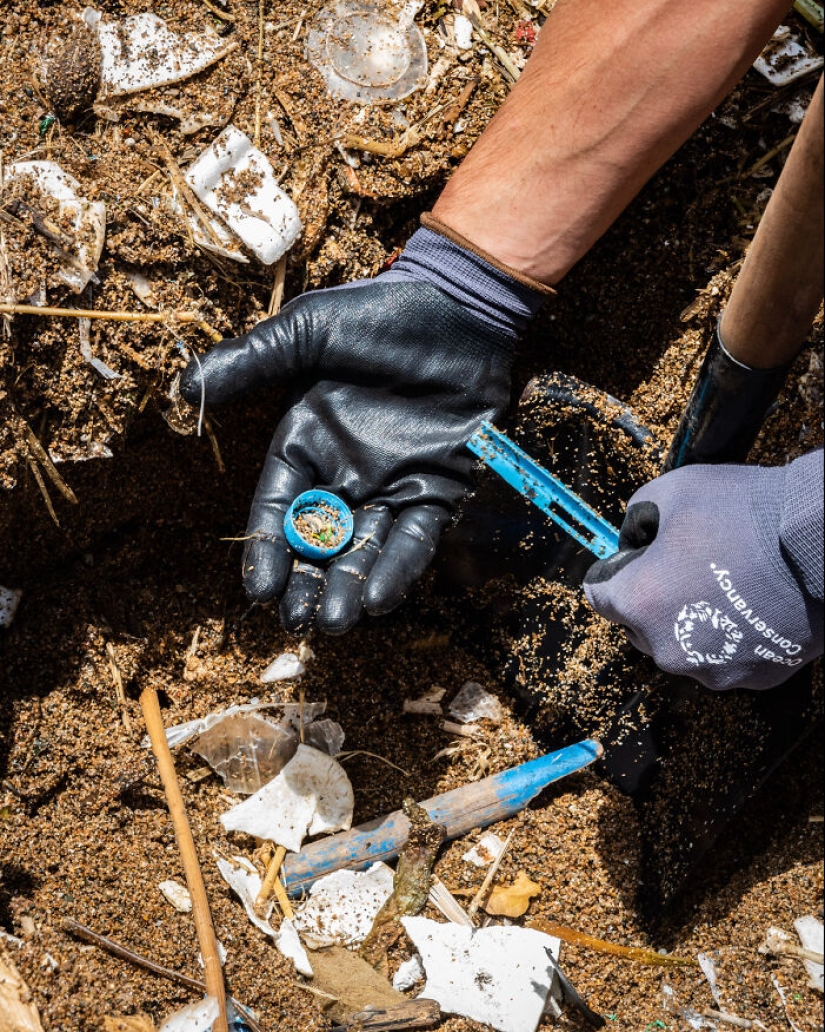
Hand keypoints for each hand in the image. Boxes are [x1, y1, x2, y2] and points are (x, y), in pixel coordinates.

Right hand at [179, 277, 515, 632]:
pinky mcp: (441, 487)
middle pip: (320, 542)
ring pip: (366, 549)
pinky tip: (380, 599)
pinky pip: (417, 537)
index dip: (267, 549)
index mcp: (308, 441)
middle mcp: (347, 472)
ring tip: (335, 622)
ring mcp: (394, 482)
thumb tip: (185, 391)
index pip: (279, 507)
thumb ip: (251, 363)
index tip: (259, 590)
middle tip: (298, 621)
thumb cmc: (378, 314)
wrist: (458, 306)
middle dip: (307, 582)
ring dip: (349, 586)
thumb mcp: (305, 332)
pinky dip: (399, 567)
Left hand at [583, 454, 823, 689]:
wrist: (819, 542)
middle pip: (637, 625)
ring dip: (688, 621)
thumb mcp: (672, 491)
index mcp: (639, 602)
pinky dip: (727, 637)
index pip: (597, 595)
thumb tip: (631, 539)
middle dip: (650, 598)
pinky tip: (747, 604)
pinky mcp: (751, 678)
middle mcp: (668, 648)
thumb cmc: (744, 512)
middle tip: (684, 565)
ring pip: (680, 646)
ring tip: (721, 584)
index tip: (633, 558)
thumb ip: (635, 518)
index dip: (612, 571)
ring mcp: (711, 668)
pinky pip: (723, 658)